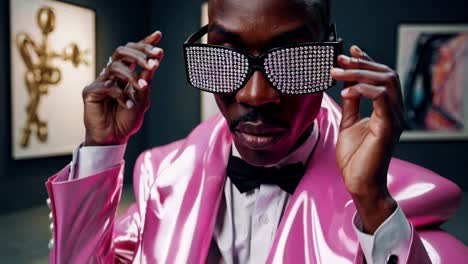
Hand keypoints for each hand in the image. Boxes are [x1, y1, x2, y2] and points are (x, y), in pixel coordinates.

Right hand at [82, 31, 163, 145]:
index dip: (145, 42)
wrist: (114, 138)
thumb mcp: (143, 99)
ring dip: (132, 76)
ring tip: (141, 88)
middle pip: (122, 51)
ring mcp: (101, 81)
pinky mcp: (91, 92)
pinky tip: (128, 105)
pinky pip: (107, 86)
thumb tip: (155, 61)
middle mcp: (112, 74)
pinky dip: (121, 95)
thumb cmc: (126, 120)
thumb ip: (147, 80)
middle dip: (140, 54)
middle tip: (154, 61)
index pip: (134, 52)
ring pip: (116, 66)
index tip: (159, 35)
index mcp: (125, 74)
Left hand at [331, 45, 402, 232]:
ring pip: (386, 81)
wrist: (359, 182)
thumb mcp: (349, 123)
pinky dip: (363, 90)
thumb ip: (351, 103)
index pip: (381, 77)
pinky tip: (347, 91)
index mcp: (386, 110)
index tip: (350, 50)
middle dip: (361, 63)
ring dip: (360, 73)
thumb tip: (347, 84)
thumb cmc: (355, 158)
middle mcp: (394, 111)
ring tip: (338, 71)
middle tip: (339, 59)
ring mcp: (394, 118)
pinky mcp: (388, 127)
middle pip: (386, 74)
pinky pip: (382, 98)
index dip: (367, 61)